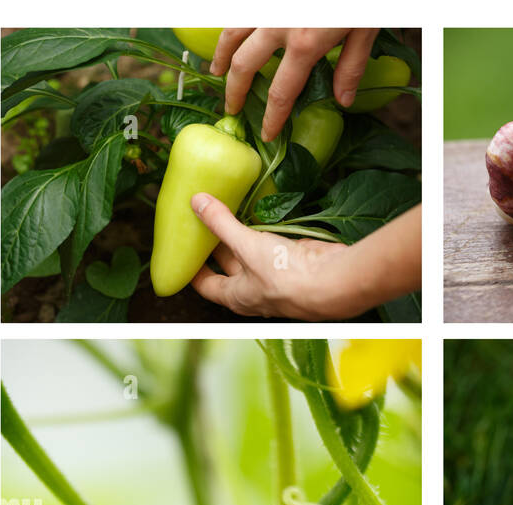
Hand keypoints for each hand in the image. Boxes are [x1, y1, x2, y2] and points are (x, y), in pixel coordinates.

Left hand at [189, 199, 420, 319]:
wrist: (332, 282)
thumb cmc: (285, 276)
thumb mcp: (246, 247)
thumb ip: (221, 224)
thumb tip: (196, 201)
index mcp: (237, 296)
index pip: (205, 286)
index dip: (191, 269)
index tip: (180, 249)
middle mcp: (253, 289)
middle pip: (226, 265)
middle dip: (212, 243)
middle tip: (197, 217)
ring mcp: (273, 275)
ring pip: (249, 252)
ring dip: (238, 233)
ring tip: (222, 205)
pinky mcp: (291, 260)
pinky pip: (269, 243)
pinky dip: (260, 228)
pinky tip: (254, 210)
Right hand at [210, 28, 378, 138]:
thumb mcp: (365, 30)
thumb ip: (351, 67)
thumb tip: (342, 102)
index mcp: (305, 44)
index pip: (281, 93)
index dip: (271, 118)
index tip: (266, 134)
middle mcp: (278, 25)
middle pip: (245, 65)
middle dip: (235, 90)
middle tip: (231, 107)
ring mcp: (268, 6)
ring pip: (231, 31)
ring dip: (222, 54)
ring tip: (217, 71)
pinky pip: (239, 12)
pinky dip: (230, 25)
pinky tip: (230, 37)